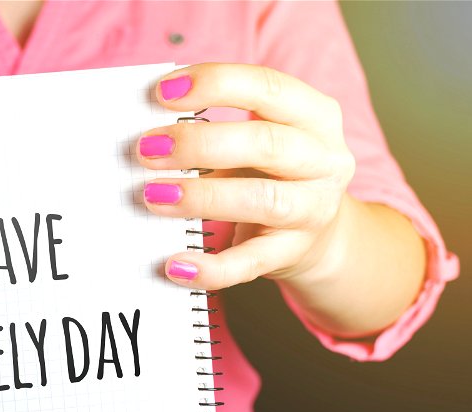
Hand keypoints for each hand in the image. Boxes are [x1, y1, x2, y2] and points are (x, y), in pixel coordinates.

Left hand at [138, 62, 357, 289]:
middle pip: (265, 142)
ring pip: (260, 199)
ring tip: (154, 195)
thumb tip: (147, 132)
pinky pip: (249, 263)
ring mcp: (313, 209)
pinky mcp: (292, 253)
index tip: (163, 91)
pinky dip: (211, 267)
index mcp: (315, 116)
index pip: (268, 87)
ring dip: (201, 197)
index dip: (216, 83)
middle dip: (199, 144)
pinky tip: (176, 265)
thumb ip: (214, 127)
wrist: (319, 237)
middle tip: (147, 150)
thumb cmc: (273, 174)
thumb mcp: (257, 139)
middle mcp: (323, 160)